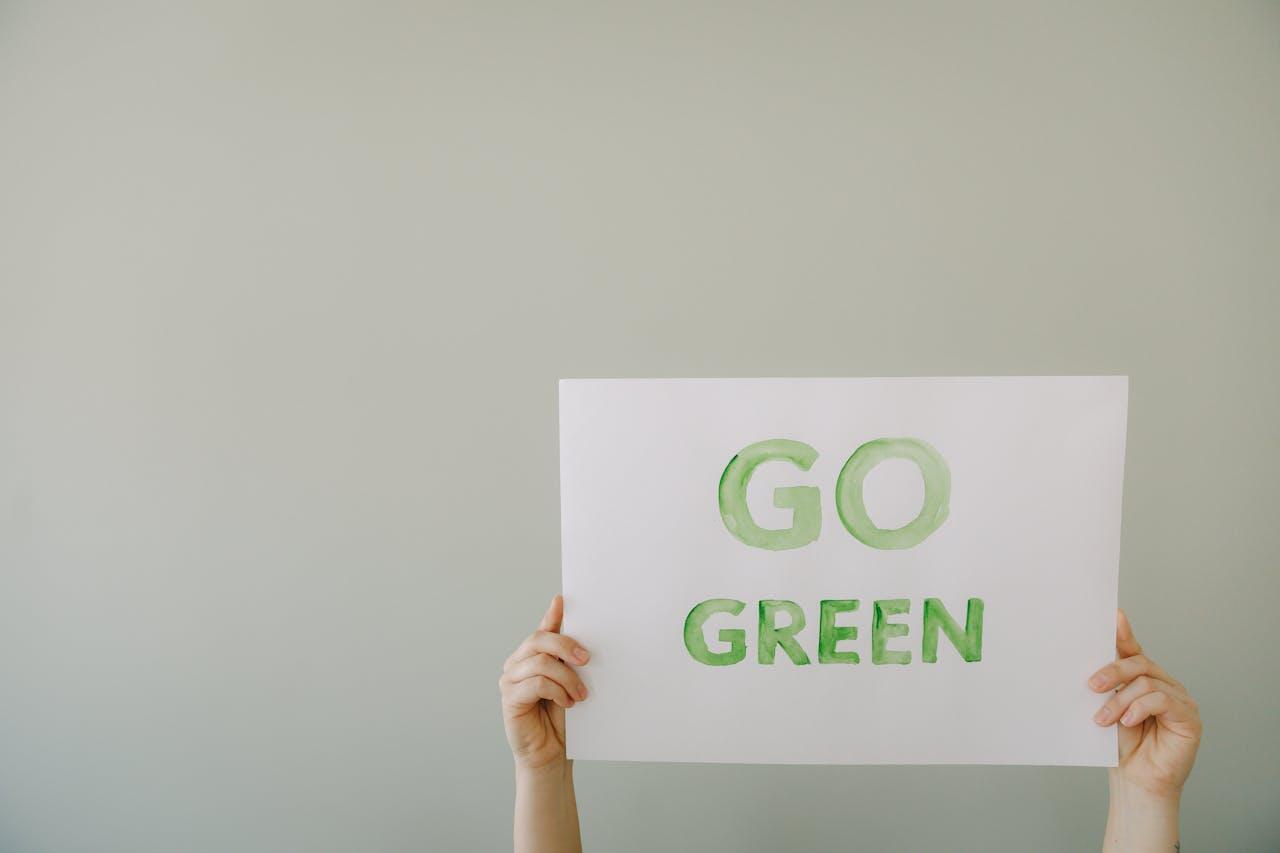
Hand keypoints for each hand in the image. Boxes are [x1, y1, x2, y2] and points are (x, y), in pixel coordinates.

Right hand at [500, 594, 590, 770]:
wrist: (552, 755)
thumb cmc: (562, 721)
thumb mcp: (571, 685)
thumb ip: (571, 663)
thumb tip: (586, 644)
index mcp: (533, 657)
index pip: (542, 629)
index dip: (552, 613)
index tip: (563, 599)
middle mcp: (518, 664)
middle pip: (538, 640)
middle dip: (565, 645)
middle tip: (587, 660)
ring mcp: (510, 680)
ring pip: (540, 662)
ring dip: (567, 677)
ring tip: (581, 695)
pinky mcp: (510, 699)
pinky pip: (536, 684)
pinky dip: (557, 691)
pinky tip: (568, 703)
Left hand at [1089, 609, 1201, 800]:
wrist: (1136, 780)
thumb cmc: (1121, 746)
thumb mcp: (1108, 709)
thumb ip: (1106, 686)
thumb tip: (1088, 666)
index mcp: (1145, 679)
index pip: (1133, 651)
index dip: (1124, 633)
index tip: (1113, 615)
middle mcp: (1165, 684)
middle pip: (1139, 663)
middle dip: (1112, 672)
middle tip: (1091, 686)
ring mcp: (1180, 699)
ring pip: (1147, 683)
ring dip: (1120, 700)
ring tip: (1102, 719)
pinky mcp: (1189, 717)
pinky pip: (1162, 701)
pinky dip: (1140, 708)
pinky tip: (1127, 722)